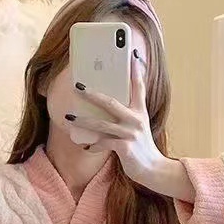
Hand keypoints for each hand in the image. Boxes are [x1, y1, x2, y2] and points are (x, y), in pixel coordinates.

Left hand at [68, 50, 163, 183]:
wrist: (153, 170)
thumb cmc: (141, 149)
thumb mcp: (138, 128)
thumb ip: (127, 117)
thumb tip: (105, 110)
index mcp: (140, 112)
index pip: (138, 86)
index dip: (135, 70)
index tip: (132, 53)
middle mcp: (136, 120)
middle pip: (111, 102)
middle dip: (92, 93)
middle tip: (77, 86)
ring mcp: (130, 133)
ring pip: (102, 124)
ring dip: (84, 120)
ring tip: (69, 116)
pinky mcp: (125, 148)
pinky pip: (104, 143)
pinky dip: (94, 145)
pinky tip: (87, 146)